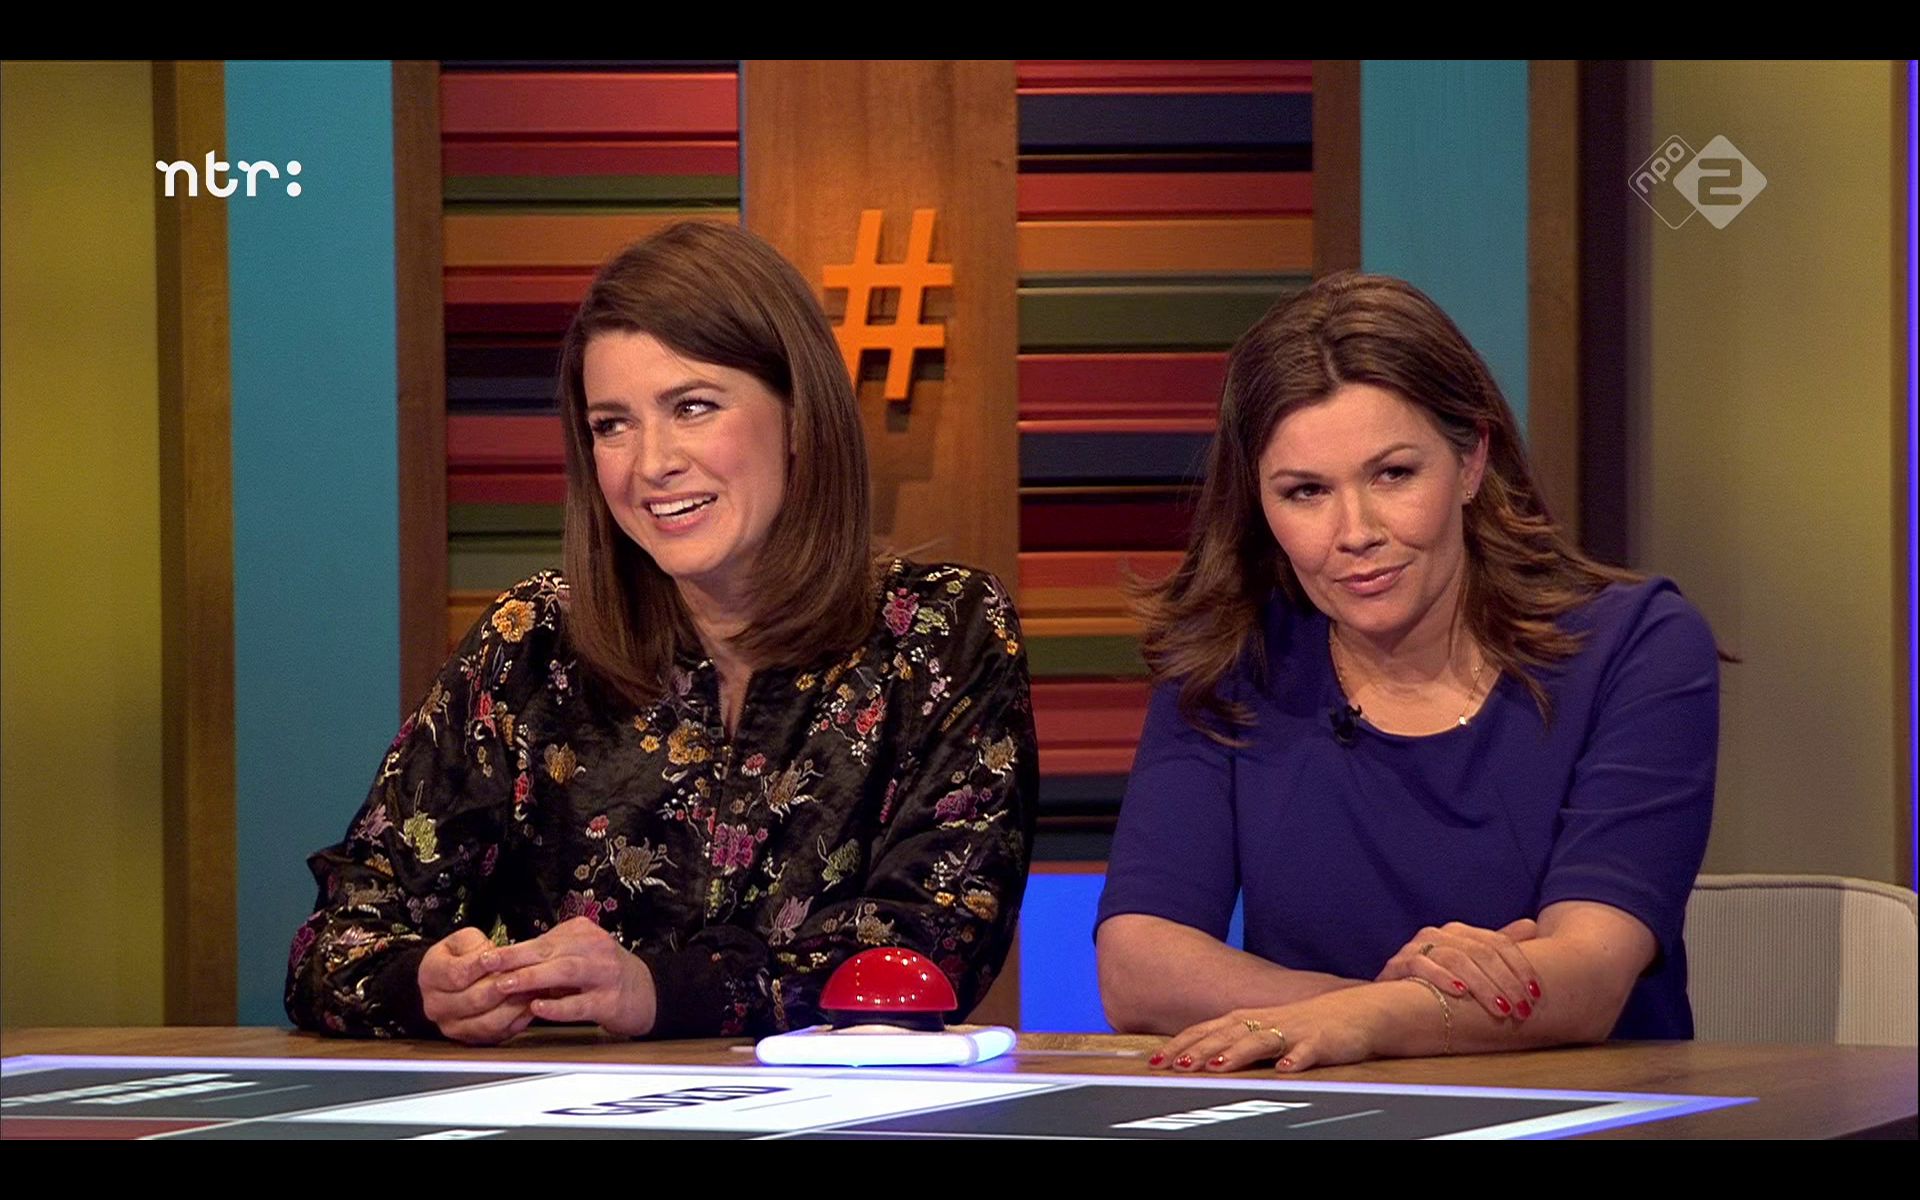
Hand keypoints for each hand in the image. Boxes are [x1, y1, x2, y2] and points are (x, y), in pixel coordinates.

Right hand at [418, 927, 534, 1045]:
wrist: (454, 977)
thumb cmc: (461, 956)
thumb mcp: (464, 940)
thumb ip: (476, 946)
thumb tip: (493, 958)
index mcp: (430, 977)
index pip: (456, 975)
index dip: (480, 967)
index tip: (498, 959)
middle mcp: (436, 1006)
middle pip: (473, 1001)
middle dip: (502, 987)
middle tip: (523, 975)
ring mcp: (453, 1026)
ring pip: (487, 1022)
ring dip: (513, 1005)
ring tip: (530, 990)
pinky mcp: (472, 1038)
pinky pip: (497, 1034)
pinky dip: (517, 1020)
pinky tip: (529, 1005)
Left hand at [485, 917, 658, 1037]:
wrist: (647, 992)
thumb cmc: (604, 974)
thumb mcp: (579, 954)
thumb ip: (549, 957)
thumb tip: (507, 965)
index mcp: (583, 933)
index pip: (541, 940)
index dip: (512, 949)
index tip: (486, 957)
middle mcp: (595, 949)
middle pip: (550, 950)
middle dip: (516, 958)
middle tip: (489, 966)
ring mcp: (604, 974)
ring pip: (565, 971)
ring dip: (533, 977)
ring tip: (508, 985)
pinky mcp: (610, 1001)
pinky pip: (581, 1003)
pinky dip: (558, 1005)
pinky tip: (539, 1007)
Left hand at [1147, 992, 1378, 1074]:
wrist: (1357, 1012)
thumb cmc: (1305, 1026)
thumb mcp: (1264, 1032)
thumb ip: (1234, 1043)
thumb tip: (1199, 1061)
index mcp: (1248, 1019)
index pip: (1207, 1031)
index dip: (1181, 1045)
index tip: (1156, 1061)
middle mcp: (1266, 1021)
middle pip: (1227, 1035)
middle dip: (1200, 1050)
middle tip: (1176, 1067)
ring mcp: (1293, 1030)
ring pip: (1261, 1041)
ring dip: (1238, 1053)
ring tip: (1218, 1068)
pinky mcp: (1321, 1041)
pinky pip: (1307, 1051)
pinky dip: (1296, 1060)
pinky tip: (1285, 1071)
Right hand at [1376, 919, 1540, 1021]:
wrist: (1389, 999)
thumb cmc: (1435, 984)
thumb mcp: (1470, 964)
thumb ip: (1497, 946)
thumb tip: (1531, 925)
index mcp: (1460, 932)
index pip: (1498, 942)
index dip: (1521, 967)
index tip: (1537, 994)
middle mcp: (1439, 934)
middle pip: (1481, 952)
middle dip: (1506, 983)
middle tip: (1523, 1010)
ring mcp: (1416, 947)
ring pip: (1456, 959)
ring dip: (1483, 987)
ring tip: (1501, 1010)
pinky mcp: (1397, 964)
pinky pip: (1421, 966)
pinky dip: (1441, 977)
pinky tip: (1459, 993)